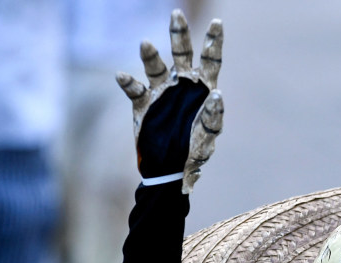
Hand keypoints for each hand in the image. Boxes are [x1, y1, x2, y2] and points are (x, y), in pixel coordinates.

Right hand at [116, 10, 223, 192]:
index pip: (210, 60)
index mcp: (202, 89)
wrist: (169, 170)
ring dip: (150, 55)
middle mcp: (181, 86)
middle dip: (179, 34)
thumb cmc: (193, 152)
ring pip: (155, 67)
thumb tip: (218, 94)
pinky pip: (134, 90)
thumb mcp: (208, 136)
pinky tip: (122, 76)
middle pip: (181, 54)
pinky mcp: (143, 105)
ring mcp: (161, 93)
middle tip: (176, 14)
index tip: (217, 23)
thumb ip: (213, 117)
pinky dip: (128, 82)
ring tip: (145, 44)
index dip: (213, 42)